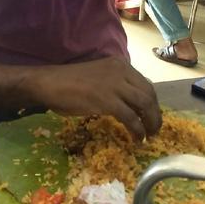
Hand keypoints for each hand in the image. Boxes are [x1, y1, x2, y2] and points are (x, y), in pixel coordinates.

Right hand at [28, 57, 161, 140]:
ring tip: (149, 136)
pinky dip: (137, 130)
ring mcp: (115, 85)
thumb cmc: (68, 82)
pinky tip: (137, 138)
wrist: (49, 84)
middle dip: (155, 114)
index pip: (145, 84)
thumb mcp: (99, 78)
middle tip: (154, 129)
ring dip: (150, 123)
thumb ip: (116, 86)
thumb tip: (131, 105)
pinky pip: (131, 117)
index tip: (151, 117)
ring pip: (144, 105)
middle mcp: (121, 71)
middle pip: (149, 94)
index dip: (152, 103)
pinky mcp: (107, 100)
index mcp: (120, 64)